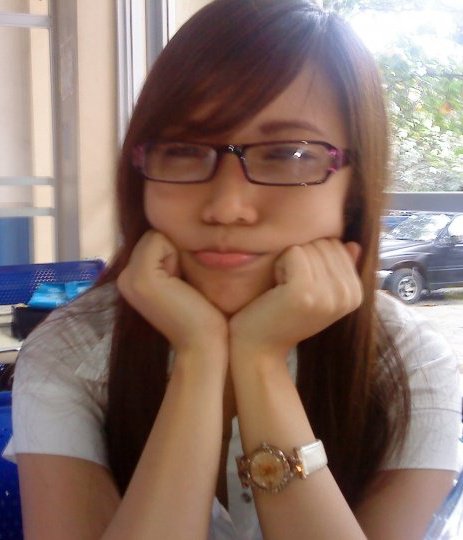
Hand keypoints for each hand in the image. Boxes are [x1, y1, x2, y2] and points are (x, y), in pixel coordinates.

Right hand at [117, 231, 227, 354]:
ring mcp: (129, 277)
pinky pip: (160, 240)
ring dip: (175, 255)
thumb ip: (166, 259)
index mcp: (131, 278)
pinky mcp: (141, 276)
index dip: (172, 255)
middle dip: (172, 253)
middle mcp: (124, 277)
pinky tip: (179, 285)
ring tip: (180, 286)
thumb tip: (173, 231)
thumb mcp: (177, 279)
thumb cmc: (200, 314)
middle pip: (153, 235)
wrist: (202, 343)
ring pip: (156, 236)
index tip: (180, 285)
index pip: (152, 240)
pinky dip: (174, 256)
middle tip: (181, 286)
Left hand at [229, 239, 362, 358]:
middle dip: (301, 258)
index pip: (337, 245)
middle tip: (291, 289)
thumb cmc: (285, 316)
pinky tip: (277, 289)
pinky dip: (279, 265)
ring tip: (284, 291)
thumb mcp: (319, 292)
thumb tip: (354, 244)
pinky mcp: (304, 291)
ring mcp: (328, 294)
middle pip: (323, 243)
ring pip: (307, 246)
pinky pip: (293, 252)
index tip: (304, 286)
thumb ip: (338, 268)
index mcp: (356, 294)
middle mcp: (348, 294)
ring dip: (288, 263)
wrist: (260, 348)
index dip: (313, 259)